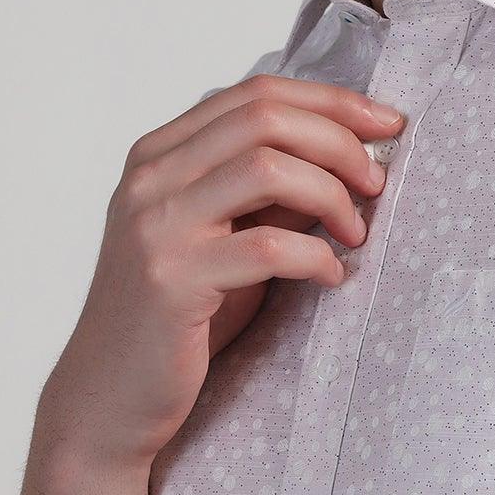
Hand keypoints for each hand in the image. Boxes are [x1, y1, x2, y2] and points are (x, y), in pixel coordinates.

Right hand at [37, 74, 403, 473]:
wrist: (108, 400)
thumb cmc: (179, 319)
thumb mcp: (227, 238)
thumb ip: (272, 193)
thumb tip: (351, 154)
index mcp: (160, 154)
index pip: (256, 93)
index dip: (331, 101)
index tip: (386, 123)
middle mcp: (150, 178)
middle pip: (265, 118)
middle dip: (340, 142)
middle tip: (377, 182)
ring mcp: (154, 226)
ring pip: (268, 168)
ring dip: (332, 195)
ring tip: (356, 234)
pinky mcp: (170, 280)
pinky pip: (268, 248)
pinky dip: (317, 257)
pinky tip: (331, 277)